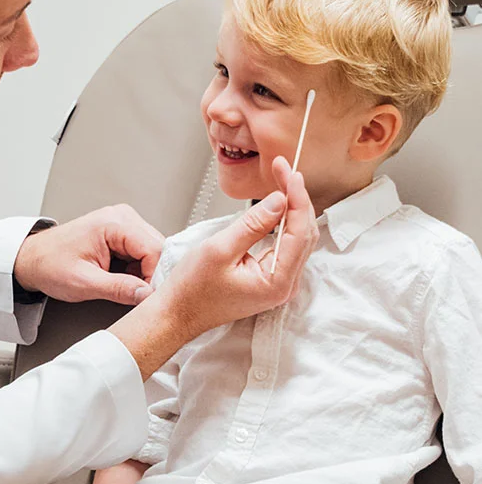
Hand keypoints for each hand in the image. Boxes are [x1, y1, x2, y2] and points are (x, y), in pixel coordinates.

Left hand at [13, 205, 164, 305]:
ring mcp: (123, 224)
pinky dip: (139, 270)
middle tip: (140, 296)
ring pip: (153, 252)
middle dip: (152, 275)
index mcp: (114, 222)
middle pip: (158, 248)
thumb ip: (119, 289)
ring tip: (128, 288)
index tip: (149, 297)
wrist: (32, 260)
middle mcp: (122, 217)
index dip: (156, 276)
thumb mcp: (84, 283)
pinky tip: (125, 280)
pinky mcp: (122, 234)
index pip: (155, 248)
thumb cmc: (50, 264)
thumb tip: (146, 295)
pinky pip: (143, 253)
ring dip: (146, 273)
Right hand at [110, 158, 316, 379]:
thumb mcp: (220, 249)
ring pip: (298, 238)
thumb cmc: (192, 290)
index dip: (296, 197)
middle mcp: (284, 285)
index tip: (287, 172)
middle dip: (296, 198)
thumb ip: (253, 224)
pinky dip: (285, 222)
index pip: (299, 231)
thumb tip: (279, 201)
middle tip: (283, 170)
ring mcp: (279, 283)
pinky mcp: (271, 279)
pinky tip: (278, 206)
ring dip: (292, 208)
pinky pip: (287, 246)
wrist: (178, 313)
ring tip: (282, 181)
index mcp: (277, 281)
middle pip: (304, 233)